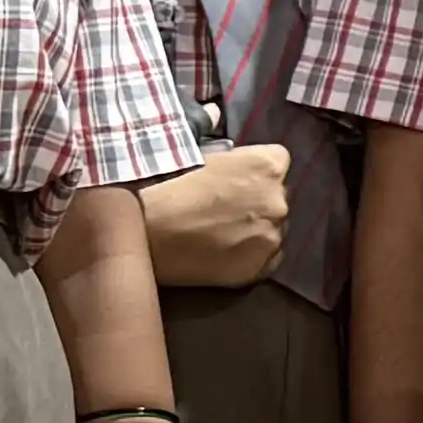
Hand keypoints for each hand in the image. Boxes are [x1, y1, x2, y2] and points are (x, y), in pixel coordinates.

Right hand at [140, 143, 293, 291]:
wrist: (143, 232)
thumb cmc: (165, 186)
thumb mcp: (203, 155)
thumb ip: (233, 157)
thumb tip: (237, 155)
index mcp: (268, 164)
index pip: (279, 161)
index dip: (257, 170)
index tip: (237, 178)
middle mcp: (279, 200)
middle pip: (278, 197)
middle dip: (259, 200)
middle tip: (226, 208)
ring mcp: (273, 236)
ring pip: (274, 229)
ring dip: (256, 229)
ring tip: (221, 233)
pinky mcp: (261, 267)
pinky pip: (267, 258)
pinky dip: (250, 255)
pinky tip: (223, 252)